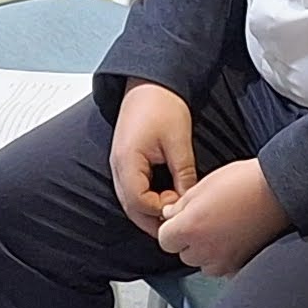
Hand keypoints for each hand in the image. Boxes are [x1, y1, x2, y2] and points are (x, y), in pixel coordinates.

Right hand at [108, 83, 199, 236]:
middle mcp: (117, 166)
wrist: (150, 82)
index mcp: (127, 161)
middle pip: (130, 207)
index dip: (160, 210)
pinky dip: (145, 198)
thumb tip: (189, 201)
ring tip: (171, 213)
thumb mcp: (178, 142)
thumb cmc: (162, 105)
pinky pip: (131, 189)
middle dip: (151, 219)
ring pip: (129, 200)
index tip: (180, 207)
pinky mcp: (125, 161)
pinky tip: (163, 197)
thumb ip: (183, 174)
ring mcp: (119, 164)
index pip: (139, 202)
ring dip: (148, 210)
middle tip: (175, 225)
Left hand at [148, 157, 287, 277]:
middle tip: (205, 220)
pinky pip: (222, 267)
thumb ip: (181, 205)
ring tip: (221, 228)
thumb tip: (170, 215)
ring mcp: (223, 261)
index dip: (172, 228)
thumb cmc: (246, 183)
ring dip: (206, 250)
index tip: (180, 220)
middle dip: (189, 239)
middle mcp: (204, 249)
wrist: (278, 191)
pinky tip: (232, 238)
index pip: (165, 239)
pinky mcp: (240, 265)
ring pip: (202, 263)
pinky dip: (223, 257)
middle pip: (183, 253)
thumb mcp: (204, 185)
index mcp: (190, 228)